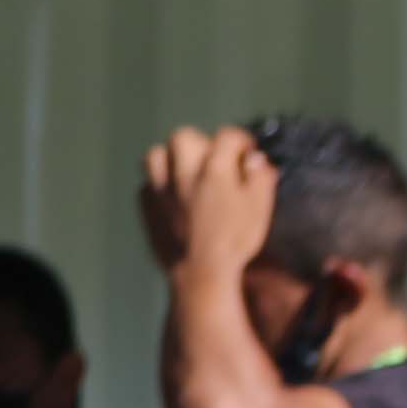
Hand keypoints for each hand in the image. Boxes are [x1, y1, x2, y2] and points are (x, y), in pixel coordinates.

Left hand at [142, 125, 275, 280]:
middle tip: (214, 159)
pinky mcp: (146, 207)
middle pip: (184, 137)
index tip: (247, 151)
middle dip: (202, 142)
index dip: (241, 140)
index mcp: (214, 169)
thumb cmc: (235, 241)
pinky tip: (172, 196)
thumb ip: (260, 177)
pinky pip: (146, 184)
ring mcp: (160, 189)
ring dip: (171, 158)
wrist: (200, 272)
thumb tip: (255, 159)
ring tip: (186, 171)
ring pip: (156, 155)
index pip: (227, 135)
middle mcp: (183, 173)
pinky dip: (159, 184)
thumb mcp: (261, 207)